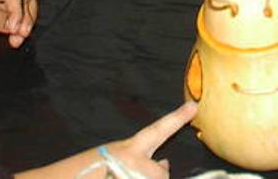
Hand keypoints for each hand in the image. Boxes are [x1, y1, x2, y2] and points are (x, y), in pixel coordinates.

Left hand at [0, 0, 36, 49]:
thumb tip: (15, 25)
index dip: (19, 11)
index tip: (16, 29)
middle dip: (27, 15)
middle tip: (23, 33)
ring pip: (21, 8)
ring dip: (23, 23)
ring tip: (18, 39)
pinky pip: (12, 18)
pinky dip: (16, 28)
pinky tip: (13, 37)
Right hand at [14, 102, 196, 178]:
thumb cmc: (83, 172)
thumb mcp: (109, 157)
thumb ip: (136, 157)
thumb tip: (165, 165)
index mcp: (129, 149)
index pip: (159, 130)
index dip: (177, 118)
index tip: (194, 106)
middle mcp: (139, 165)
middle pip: (162, 171)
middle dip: (153, 174)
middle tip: (128, 175)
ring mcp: (140, 178)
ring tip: (119, 177)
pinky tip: (119, 177)